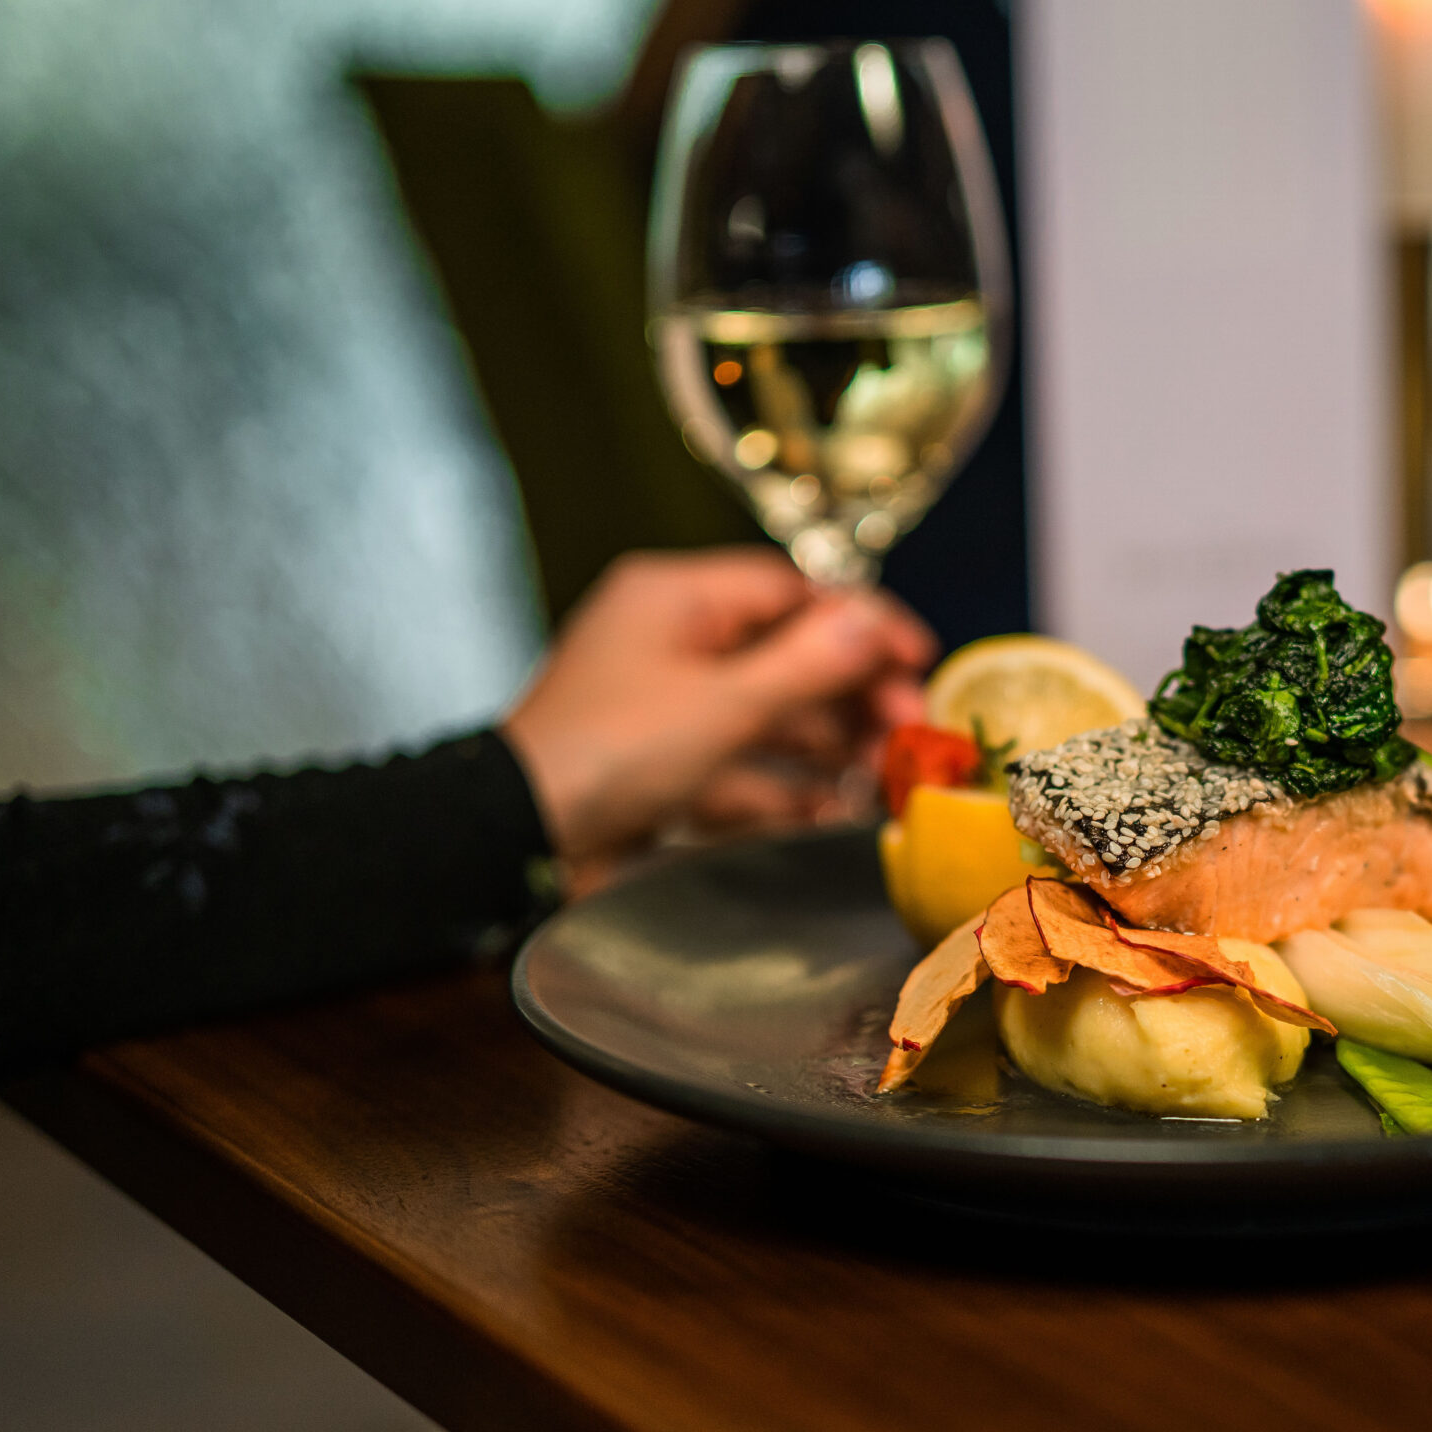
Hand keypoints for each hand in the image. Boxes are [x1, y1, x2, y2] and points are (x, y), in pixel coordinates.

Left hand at [501, 547, 932, 883]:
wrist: (514, 840)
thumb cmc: (603, 754)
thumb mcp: (723, 704)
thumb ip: (809, 665)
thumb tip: (876, 623)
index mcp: (675, 601)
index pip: (791, 592)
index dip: (861, 622)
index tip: (917, 658)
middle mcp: (670, 645)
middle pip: (787, 656)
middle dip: (853, 693)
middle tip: (911, 728)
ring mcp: (664, 709)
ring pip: (768, 717)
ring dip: (828, 747)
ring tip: (885, 774)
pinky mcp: (661, 769)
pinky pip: (738, 769)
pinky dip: (783, 789)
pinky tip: (830, 811)